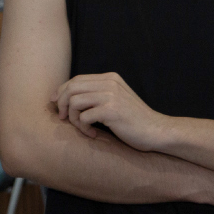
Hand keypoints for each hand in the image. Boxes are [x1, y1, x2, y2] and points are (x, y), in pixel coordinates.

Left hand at [53, 72, 170, 151]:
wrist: (156, 131)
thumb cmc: (133, 120)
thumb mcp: (115, 99)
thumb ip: (97, 94)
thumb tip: (65, 96)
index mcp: (110, 78)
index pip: (76, 80)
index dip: (62, 92)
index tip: (57, 104)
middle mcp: (109, 83)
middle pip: (71, 88)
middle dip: (62, 104)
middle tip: (64, 119)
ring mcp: (111, 95)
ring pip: (74, 102)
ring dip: (74, 119)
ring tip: (84, 129)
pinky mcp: (111, 110)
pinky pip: (83, 117)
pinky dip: (84, 128)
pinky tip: (94, 135)